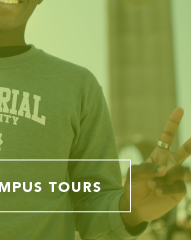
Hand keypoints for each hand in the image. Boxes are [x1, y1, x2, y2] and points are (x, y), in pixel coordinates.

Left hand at [120, 108, 190, 226]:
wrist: (134, 206)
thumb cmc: (133, 185)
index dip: (173, 123)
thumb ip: (148, 168)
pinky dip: (166, 188)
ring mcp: (176, 177)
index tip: (180, 109)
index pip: (167, 137)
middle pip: (185, 151)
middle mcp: (170, 164)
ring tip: (153, 185)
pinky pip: (178, 186)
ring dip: (168, 177)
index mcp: (159, 154)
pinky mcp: (179, 191)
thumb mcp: (134, 173)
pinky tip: (156, 190)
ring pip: (181, 171)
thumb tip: (165, 170)